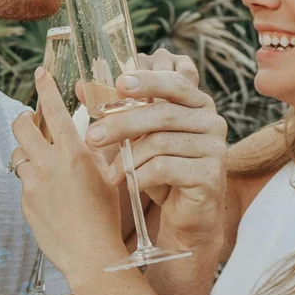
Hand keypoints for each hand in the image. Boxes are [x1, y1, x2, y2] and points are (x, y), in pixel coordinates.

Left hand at [11, 70, 127, 285]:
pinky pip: (24, 182)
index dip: (45, 88)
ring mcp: (33, 184)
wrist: (91, 255)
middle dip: (24, 117)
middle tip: (31, 119)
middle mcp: (49, 164)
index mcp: (74, 153)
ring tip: (42, 159)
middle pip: (21, 126)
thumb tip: (96, 128)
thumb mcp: (110, 174)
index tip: (40, 74)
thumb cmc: (107, 215)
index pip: (53, 110)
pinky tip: (50, 194)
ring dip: (27, 151)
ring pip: (18, 154)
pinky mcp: (25, 203)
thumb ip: (99, 148)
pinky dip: (33, 180)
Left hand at [84, 59, 227, 254]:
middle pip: (162, 114)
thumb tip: (80, 87)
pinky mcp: (211, 176)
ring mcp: (215, 149)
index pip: (174, 83)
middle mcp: (212, 122)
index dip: (147, 80)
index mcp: (197, 104)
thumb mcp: (139, 137)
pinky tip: (130, 183)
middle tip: (93, 136)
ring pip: (160, 143)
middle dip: (122, 124)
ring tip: (111, 173)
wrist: (187, 214)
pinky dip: (140, 176)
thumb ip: (116, 110)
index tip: (119, 84)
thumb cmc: (162, 171)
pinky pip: (166, 168)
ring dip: (128, 159)